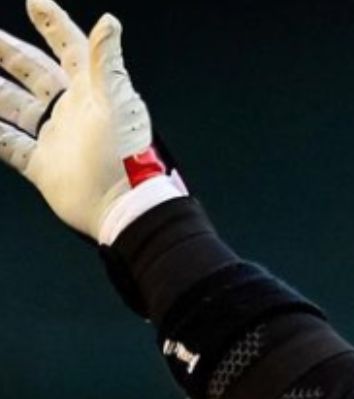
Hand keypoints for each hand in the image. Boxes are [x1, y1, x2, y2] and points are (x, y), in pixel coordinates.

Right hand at [0, 1, 165, 239]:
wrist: (122, 206)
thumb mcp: (119, 102)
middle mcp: (70, 111)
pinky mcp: (43, 166)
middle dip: (9, 52)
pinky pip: (10, 145)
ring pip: (16, 106)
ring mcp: (55, 138)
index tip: (34, 3)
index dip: (53, 25)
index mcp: (90, 91)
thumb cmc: (125, 153)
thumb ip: (107, 61)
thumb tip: (109, 20)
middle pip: (34, 72)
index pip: (69, 48)